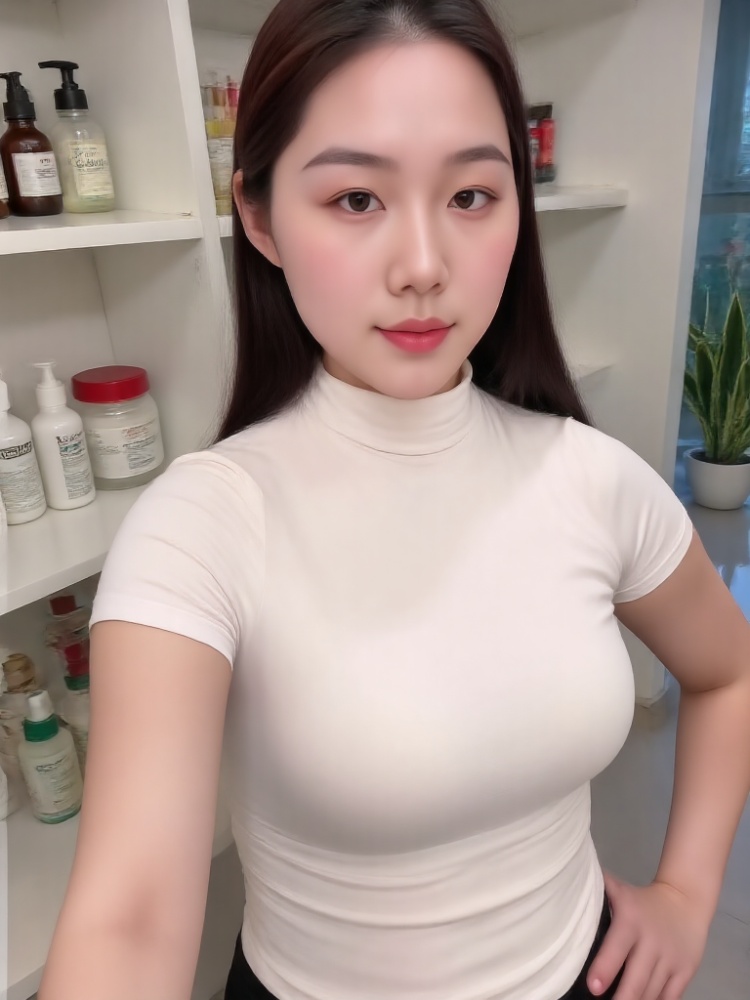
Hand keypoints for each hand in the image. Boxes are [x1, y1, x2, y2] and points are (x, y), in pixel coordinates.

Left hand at [586, 871, 711, 999]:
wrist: (686, 899)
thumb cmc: (642, 900)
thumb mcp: (620, 890)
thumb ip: (597, 890)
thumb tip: (569, 882)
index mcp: (631, 921)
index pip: (617, 947)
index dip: (605, 968)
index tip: (593, 987)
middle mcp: (652, 942)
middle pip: (636, 979)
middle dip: (622, 998)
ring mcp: (671, 959)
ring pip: (652, 992)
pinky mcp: (686, 972)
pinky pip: (671, 997)